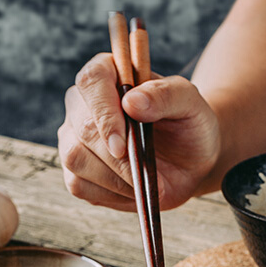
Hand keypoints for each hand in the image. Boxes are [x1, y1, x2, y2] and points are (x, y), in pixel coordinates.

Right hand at [57, 54, 221, 211]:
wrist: (189, 162)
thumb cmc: (188, 125)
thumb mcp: (191, 105)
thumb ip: (166, 95)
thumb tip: (132, 101)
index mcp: (108, 73)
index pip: (91, 81)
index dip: (104, 113)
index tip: (122, 145)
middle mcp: (83, 103)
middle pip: (81, 127)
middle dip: (113, 157)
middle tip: (143, 171)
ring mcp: (74, 137)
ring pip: (74, 158)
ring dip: (113, 177)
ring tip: (144, 180)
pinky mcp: (75, 171)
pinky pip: (79, 185)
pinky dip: (110, 193)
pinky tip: (133, 189)